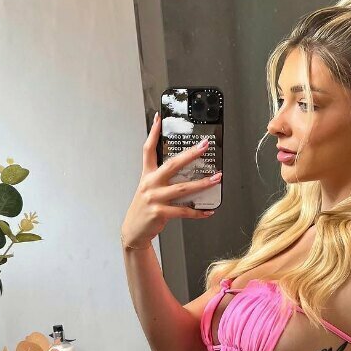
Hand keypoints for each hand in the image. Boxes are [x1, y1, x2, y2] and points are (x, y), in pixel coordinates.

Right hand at [120, 112, 220, 249]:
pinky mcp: (160, 212)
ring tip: (216, 179)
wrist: (134, 231)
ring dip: (202, 183)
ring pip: (182, 188)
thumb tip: (186, 172)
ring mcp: (154, 198)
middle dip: (190, 154)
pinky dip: (197, 212)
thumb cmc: (145, 209)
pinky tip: (207, 211)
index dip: (153, 133)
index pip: (148, 150)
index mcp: (147, 175)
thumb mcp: (148, 190)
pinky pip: (183, 211)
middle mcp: (150, 184)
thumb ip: (162, 178)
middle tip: (204, 146)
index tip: (159, 118)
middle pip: (172, 165)